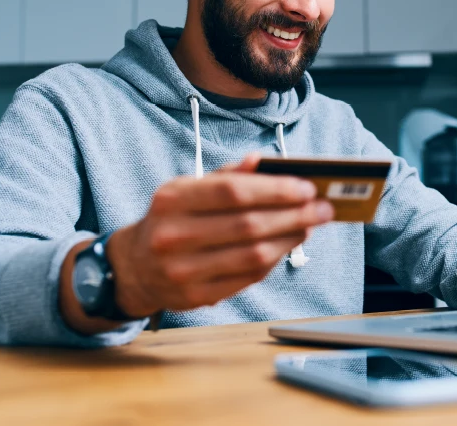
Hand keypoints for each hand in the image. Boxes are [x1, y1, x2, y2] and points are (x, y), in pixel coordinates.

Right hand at [106, 154, 333, 317]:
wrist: (135, 268)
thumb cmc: (171, 220)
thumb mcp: (187, 189)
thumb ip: (225, 175)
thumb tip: (261, 161)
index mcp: (172, 200)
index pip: (233, 192)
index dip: (275, 189)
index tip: (306, 187)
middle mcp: (173, 235)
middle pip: (248, 225)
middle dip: (294, 215)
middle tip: (322, 208)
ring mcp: (183, 270)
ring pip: (253, 255)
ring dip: (290, 239)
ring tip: (310, 225)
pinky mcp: (197, 296)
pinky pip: (248, 277)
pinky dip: (275, 259)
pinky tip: (289, 245)